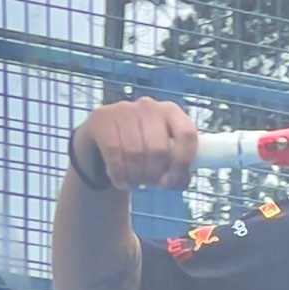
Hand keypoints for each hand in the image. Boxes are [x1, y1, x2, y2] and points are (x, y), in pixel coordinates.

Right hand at [71, 96, 199, 192]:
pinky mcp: (101, 118)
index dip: (182, 163)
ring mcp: (123, 109)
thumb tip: (180, 181)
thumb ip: (177, 170)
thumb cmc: (140, 153)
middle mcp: (149, 106)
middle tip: (148, 183)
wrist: (101, 145)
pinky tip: (120, 181)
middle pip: (159, 148)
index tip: (170, 182)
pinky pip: (114, 152)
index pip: (187, 134)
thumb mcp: (162, 159)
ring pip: (136, 152)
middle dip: (154, 174)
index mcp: (171, 112)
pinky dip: (118, 173)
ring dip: (136, 176)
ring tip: (134, 182)